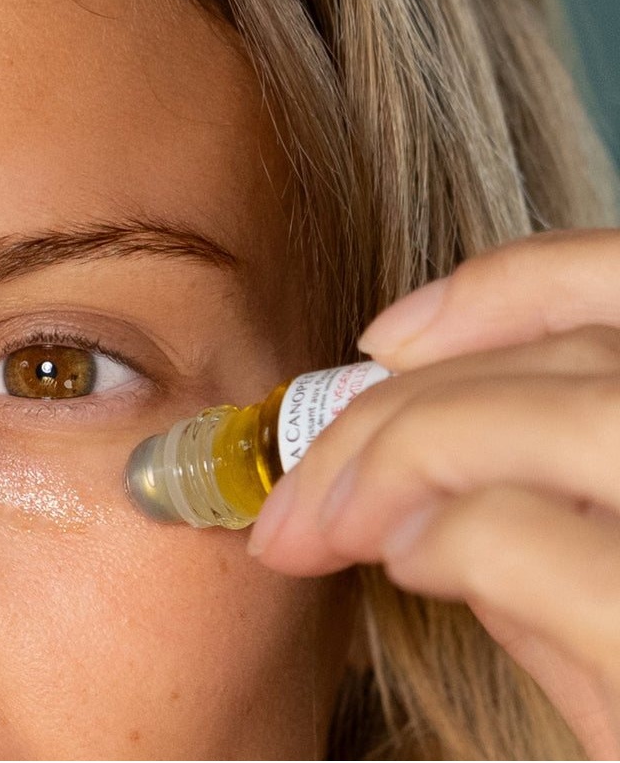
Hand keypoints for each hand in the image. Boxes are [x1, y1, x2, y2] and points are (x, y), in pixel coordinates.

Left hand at [248, 228, 619, 757]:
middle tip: (301, 478)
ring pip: (547, 420)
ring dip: (397, 456)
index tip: (380, 337)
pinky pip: (521, 541)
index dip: (501, 289)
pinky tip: (400, 565)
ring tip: (319, 522)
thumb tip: (428, 482)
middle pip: (560, 363)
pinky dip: (441, 539)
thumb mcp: (608, 600)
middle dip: (396, 406)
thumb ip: (543, 525)